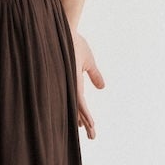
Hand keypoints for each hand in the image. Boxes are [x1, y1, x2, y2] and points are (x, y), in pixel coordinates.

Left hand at [70, 25, 104, 139]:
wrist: (62, 27)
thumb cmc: (72, 41)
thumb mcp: (88, 60)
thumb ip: (94, 74)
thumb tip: (102, 88)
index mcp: (72, 81)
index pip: (79, 104)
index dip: (84, 116)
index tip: (89, 128)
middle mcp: (68, 84)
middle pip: (76, 109)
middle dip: (85, 123)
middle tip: (92, 137)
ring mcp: (67, 82)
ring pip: (75, 107)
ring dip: (83, 120)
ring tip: (90, 132)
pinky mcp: (67, 78)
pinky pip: (75, 99)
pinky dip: (81, 110)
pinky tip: (85, 121)